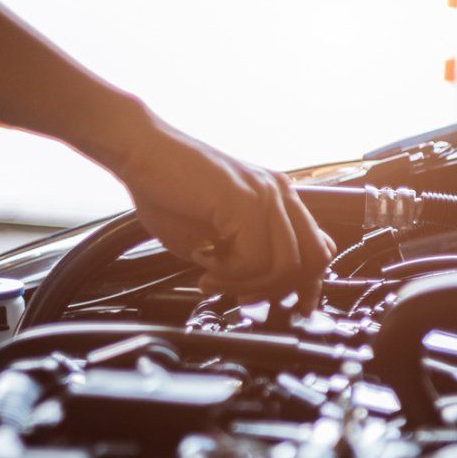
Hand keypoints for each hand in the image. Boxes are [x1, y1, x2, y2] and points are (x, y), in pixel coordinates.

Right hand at [111, 118, 334, 310]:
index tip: (286, 305)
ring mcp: (267, 194)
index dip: (307, 285)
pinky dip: (228, 272)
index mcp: (277, 198)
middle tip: (238, 295)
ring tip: (212, 278)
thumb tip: (258, 289)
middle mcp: (280, 193)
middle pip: (313, 261)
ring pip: (285, 266)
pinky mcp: (246, 200)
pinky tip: (202, 259)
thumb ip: (240, 256)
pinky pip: (255, 259)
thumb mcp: (211, 234)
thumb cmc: (166, 191)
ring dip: (245, 284)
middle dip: (275, 291)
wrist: (139, 152)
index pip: (318, 248)